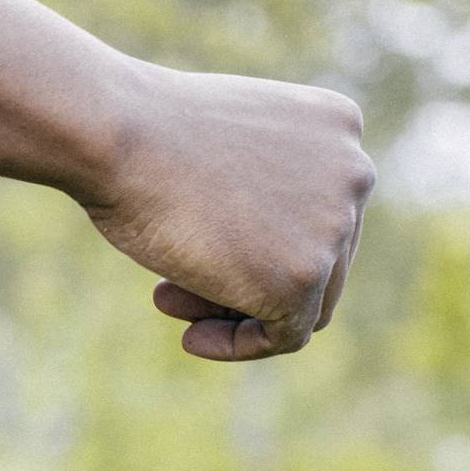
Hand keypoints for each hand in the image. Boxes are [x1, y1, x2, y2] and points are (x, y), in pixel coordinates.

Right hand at [77, 65, 375, 360]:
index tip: (197, 245)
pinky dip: (240, 344)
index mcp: (338, 127)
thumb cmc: (141, 134)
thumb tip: (261, 244)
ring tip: (168, 303)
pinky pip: (286, 335)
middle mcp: (355, 171)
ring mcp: (336, 225)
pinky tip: (191, 340)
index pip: (320, 209)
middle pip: (322, 257)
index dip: (259, 240)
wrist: (114, 132)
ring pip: (308, 299)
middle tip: (173, 288)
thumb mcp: (222, 146)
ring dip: (239, 311)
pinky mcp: (304, 277)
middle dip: (247, 278)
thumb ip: (259, 182)